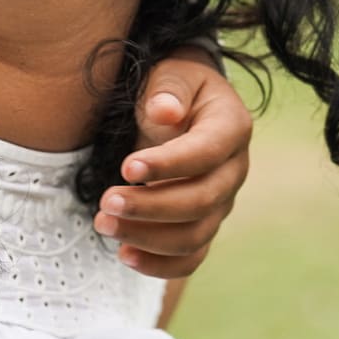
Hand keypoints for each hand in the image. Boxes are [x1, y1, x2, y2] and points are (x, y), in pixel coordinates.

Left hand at [94, 47, 251, 277]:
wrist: (182, 105)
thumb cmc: (174, 88)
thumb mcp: (173, 73)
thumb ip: (169, 88)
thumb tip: (165, 112)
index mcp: (232, 127)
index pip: (206, 153)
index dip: (169, 164)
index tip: (125, 167)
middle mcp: (234, 170)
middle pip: (202, 201)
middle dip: (151, 207)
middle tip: (106, 202)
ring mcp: (222, 202)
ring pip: (195, 235)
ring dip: (148, 237)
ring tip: (104, 225)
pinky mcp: (204, 224)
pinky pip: (191, 257)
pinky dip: (161, 265)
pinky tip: (125, 255)